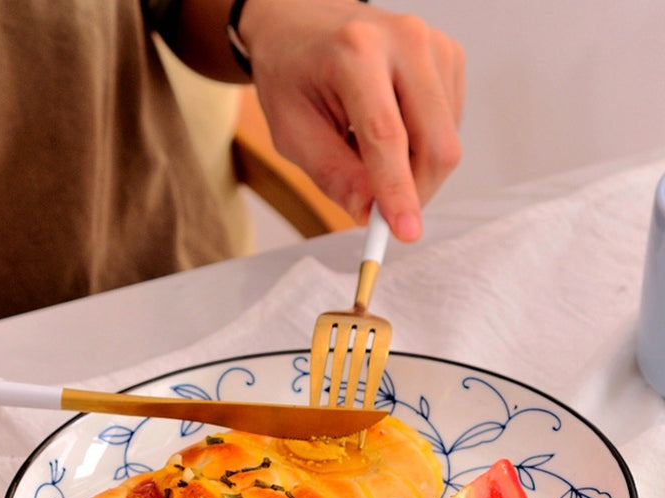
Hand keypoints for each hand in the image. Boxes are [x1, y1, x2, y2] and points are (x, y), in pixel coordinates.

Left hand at [239, 0, 464, 240]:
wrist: (302, 24)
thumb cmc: (291, 75)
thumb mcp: (292, 132)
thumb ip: (332, 174)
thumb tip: (368, 212)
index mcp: (355, 52)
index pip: (386, 135)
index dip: (398, 190)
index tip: (405, 232)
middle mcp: (404, 40)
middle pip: (435, 142)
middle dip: (415, 191)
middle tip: (382, 213)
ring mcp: (433, 45)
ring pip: (446, 140)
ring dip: (413, 168)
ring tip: (368, 149)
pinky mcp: (449, 57)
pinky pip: (449, 126)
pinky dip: (420, 147)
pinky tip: (390, 132)